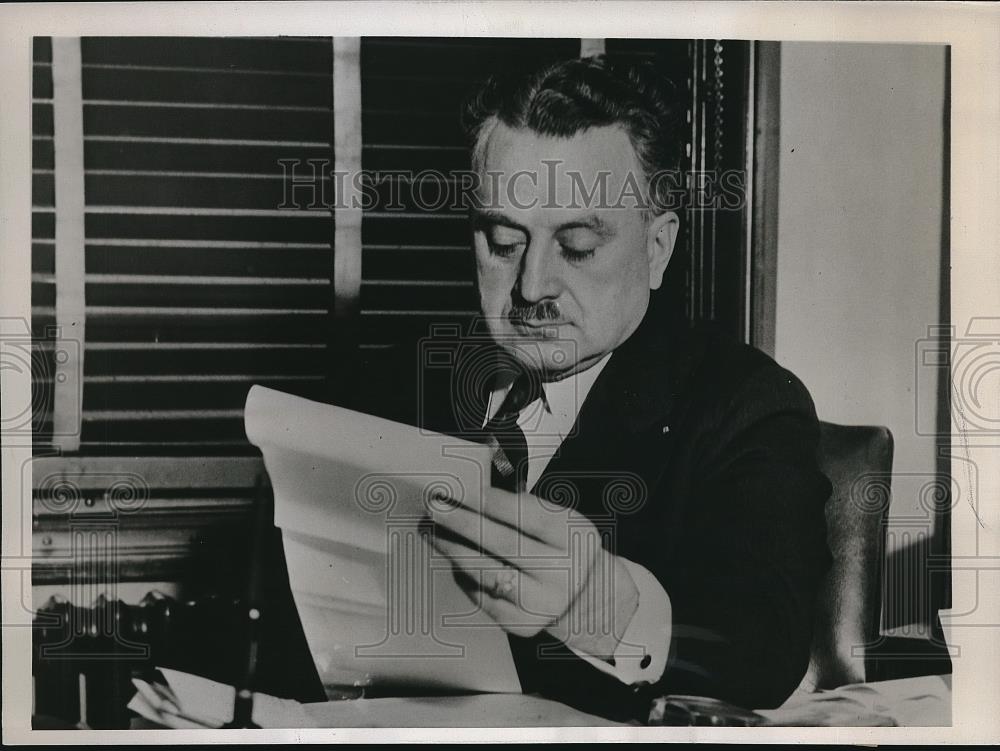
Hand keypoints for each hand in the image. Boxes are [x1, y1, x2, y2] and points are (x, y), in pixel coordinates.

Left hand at [426, 486, 639, 660]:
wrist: (581, 596)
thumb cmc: (559, 548)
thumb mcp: (557, 522)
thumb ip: (521, 509)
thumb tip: (468, 496)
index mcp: (575, 538)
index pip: (532, 517)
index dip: (495, 503)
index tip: (463, 490)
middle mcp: (563, 573)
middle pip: (504, 545)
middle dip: (463, 523)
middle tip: (434, 507)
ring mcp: (542, 603)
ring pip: (486, 572)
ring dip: (452, 549)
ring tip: (431, 531)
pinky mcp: (521, 624)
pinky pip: (482, 595)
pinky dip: (464, 575)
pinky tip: (454, 559)